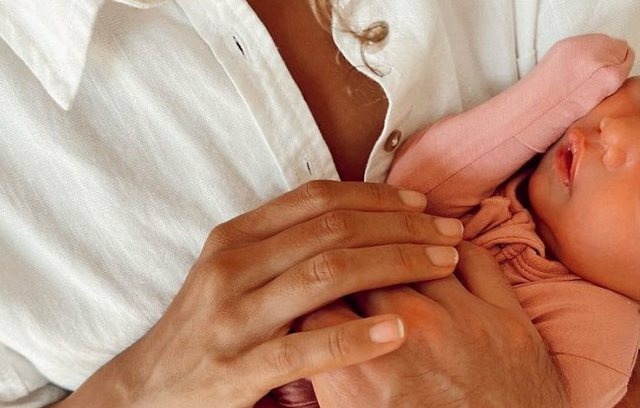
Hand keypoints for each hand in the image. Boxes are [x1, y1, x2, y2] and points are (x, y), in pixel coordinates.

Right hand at [52, 181, 462, 407]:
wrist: (150, 387)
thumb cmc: (206, 324)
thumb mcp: (233, 270)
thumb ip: (283, 242)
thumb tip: (354, 217)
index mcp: (235, 237)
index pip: (317, 199)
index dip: (376, 195)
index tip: (422, 201)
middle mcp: (232, 267)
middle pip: (332, 230)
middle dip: (400, 225)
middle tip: (448, 230)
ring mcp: (233, 318)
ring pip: (327, 275)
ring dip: (393, 264)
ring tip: (441, 264)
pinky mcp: (238, 369)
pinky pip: (307, 347)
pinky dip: (356, 336)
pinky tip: (397, 331)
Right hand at [300, 241, 567, 407]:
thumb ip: (330, 377)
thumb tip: (311, 337)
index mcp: (362, 373)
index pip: (317, 300)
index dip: (310, 293)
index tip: (316, 292)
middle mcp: (411, 336)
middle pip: (363, 270)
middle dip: (351, 269)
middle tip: (352, 273)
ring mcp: (464, 323)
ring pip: (415, 255)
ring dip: (398, 253)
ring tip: (392, 254)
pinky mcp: (509, 323)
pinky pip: (475, 259)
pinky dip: (453, 252)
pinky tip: (440, 256)